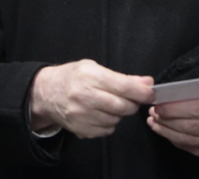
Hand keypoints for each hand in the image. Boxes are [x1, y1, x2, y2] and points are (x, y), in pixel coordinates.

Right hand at [29, 59, 154, 137]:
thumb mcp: (94, 68)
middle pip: (122, 106)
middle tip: (133, 98)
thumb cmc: (73, 77)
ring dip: (121, 113)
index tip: (151, 92)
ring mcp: (82, 116)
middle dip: (134, 103)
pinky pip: (107, 130)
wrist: (47, 93)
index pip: (123, 87)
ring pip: (116, 119)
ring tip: (112, 103)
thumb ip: (122, 77)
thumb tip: (147, 82)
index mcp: (90, 77)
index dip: (141, 91)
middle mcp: (84, 97)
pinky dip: (110, 122)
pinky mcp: (81, 129)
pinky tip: (102, 113)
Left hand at [147, 94, 198, 157]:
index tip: (159, 104)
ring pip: (184, 139)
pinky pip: (186, 146)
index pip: (197, 109)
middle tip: (153, 111)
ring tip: (153, 120)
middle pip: (188, 125)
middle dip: (167, 119)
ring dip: (165, 130)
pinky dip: (171, 138)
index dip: (176, 108)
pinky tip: (162, 130)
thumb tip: (173, 93)